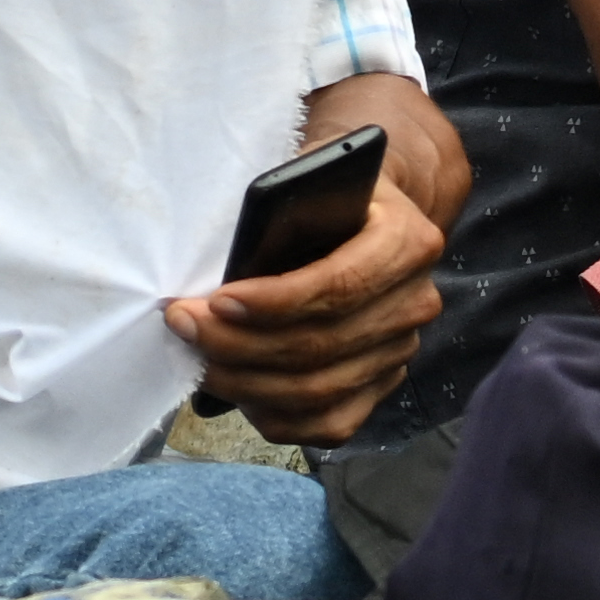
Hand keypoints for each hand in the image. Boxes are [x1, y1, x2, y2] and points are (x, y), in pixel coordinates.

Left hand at [171, 156, 450, 445]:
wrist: (368, 214)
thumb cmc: (326, 193)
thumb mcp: (308, 176)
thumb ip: (282, 210)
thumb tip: (227, 263)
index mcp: (406, 242)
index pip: (340, 286)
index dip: (274, 303)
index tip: (215, 303)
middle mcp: (414, 301)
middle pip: (322, 345)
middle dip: (240, 344)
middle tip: (184, 326)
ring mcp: (402, 349)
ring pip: (321, 390)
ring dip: (247, 382)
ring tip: (199, 358)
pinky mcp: (383, 384)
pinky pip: (332, 423)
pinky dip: (278, 417)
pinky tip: (237, 394)